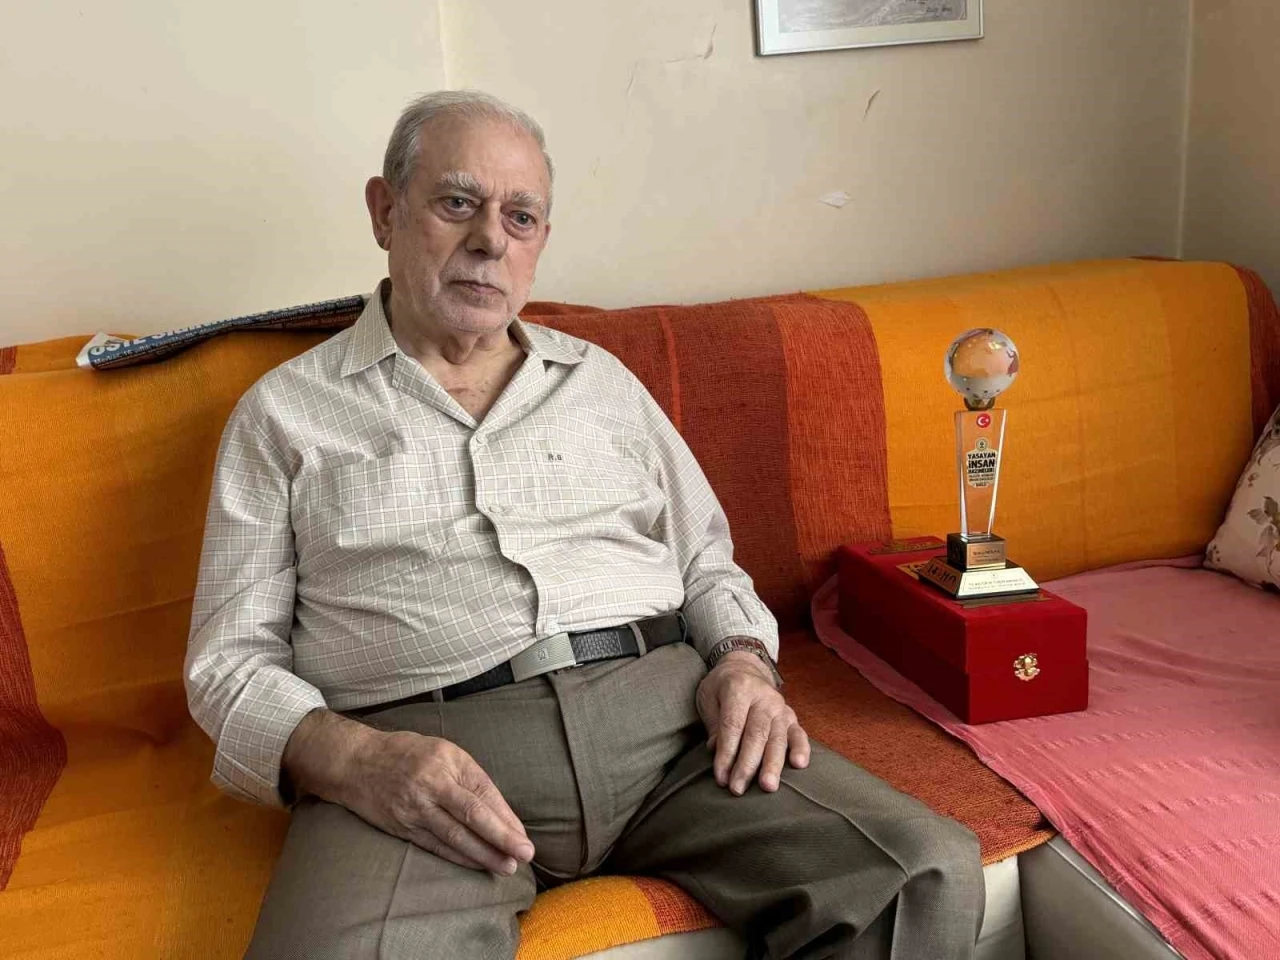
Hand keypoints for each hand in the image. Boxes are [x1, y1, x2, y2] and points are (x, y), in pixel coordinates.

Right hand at [283, 709, 533, 875]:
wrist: (355, 762)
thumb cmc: (406, 753)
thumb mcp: (442, 751)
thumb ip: (468, 777)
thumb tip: (500, 810)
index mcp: (446, 759)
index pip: (483, 790)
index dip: (504, 814)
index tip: (522, 833)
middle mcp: (431, 783)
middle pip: (472, 815)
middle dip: (501, 836)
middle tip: (525, 853)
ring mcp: (414, 807)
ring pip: (454, 836)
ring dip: (483, 854)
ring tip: (506, 866)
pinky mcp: (402, 827)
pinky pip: (435, 845)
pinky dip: (458, 857)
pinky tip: (476, 864)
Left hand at [695, 649, 810, 794]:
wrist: (744, 667)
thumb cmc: (721, 687)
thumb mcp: (708, 698)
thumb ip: (713, 725)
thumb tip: (716, 750)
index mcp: (739, 688)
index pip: (733, 726)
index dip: (726, 753)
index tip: (721, 777)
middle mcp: (763, 697)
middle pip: (756, 735)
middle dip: (747, 765)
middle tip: (738, 789)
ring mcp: (780, 707)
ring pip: (778, 738)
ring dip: (772, 764)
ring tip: (768, 786)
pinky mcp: (791, 716)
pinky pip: (798, 734)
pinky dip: (801, 749)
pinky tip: (799, 765)